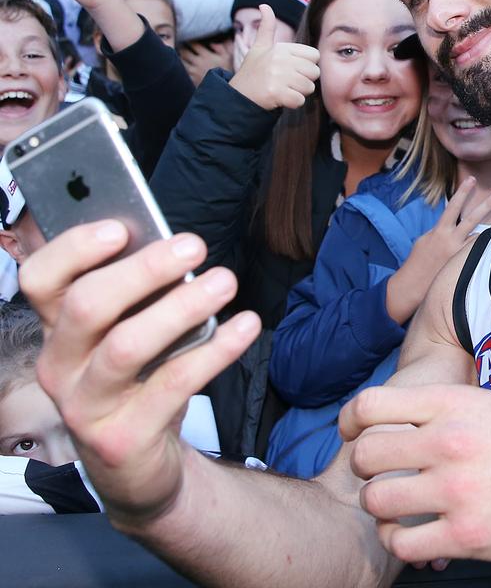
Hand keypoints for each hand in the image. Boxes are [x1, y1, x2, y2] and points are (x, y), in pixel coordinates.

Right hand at [20, 222, 259, 526]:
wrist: (136, 468)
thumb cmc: (136, 383)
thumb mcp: (126, 337)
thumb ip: (138, 298)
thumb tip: (176, 249)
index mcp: (56, 330)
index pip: (40, 280)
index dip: (74, 249)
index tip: (122, 227)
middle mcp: (60, 366)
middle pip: (86, 305)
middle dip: (144, 269)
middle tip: (194, 246)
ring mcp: (85, 406)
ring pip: (127, 345)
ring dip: (181, 307)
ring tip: (224, 282)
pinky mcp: (122, 439)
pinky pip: (173, 384)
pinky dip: (215, 350)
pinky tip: (245, 326)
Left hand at [180, 39, 233, 85]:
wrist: (224, 88)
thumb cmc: (227, 72)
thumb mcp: (227, 58)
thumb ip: (220, 48)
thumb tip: (212, 43)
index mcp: (206, 55)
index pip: (194, 44)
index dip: (191, 41)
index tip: (190, 41)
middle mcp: (198, 62)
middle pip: (184, 52)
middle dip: (183, 49)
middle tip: (183, 47)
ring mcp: (194, 71)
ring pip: (182, 62)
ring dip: (182, 59)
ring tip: (182, 57)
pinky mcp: (193, 80)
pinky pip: (184, 72)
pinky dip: (183, 69)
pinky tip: (184, 68)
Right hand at [228, 4, 319, 109]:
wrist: (238, 95)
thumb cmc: (253, 71)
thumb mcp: (259, 47)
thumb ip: (267, 27)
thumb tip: (264, 5)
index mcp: (281, 48)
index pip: (315, 55)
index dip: (307, 64)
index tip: (292, 68)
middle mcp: (280, 60)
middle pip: (314, 72)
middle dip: (305, 80)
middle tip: (287, 81)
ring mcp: (278, 76)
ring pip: (309, 87)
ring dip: (298, 92)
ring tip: (283, 89)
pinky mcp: (276, 93)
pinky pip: (300, 100)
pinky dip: (292, 103)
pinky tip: (281, 99)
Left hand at [342, 384, 490, 563]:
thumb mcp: (490, 405)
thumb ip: (443, 410)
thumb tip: (394, 419)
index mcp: (454, 403)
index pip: (371, 405)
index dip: (351, 422)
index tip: (355, 435)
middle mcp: (450, 442)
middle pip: (366, 457)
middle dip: (366, 470)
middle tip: (383, 477)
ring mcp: (457, 490)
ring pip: (376, 502)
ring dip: (379, 508)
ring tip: (397, 507)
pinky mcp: (466, 535)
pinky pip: (401, 543)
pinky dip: (399, 541)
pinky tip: (413, 534)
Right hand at [385, 177, 490, 323]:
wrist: (413, 285)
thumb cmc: (418, 261)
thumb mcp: (424, 240)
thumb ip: (440, 231)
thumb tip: (452, 226)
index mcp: (440, 231)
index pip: (453, 207)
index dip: (462, 192)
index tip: (471, 179)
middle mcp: (452, 241)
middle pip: (472, 219)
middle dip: (487, 205)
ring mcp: (460, 254)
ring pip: (480, 236)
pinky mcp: (464, 266)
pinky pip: (479, 253)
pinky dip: (488, 247)